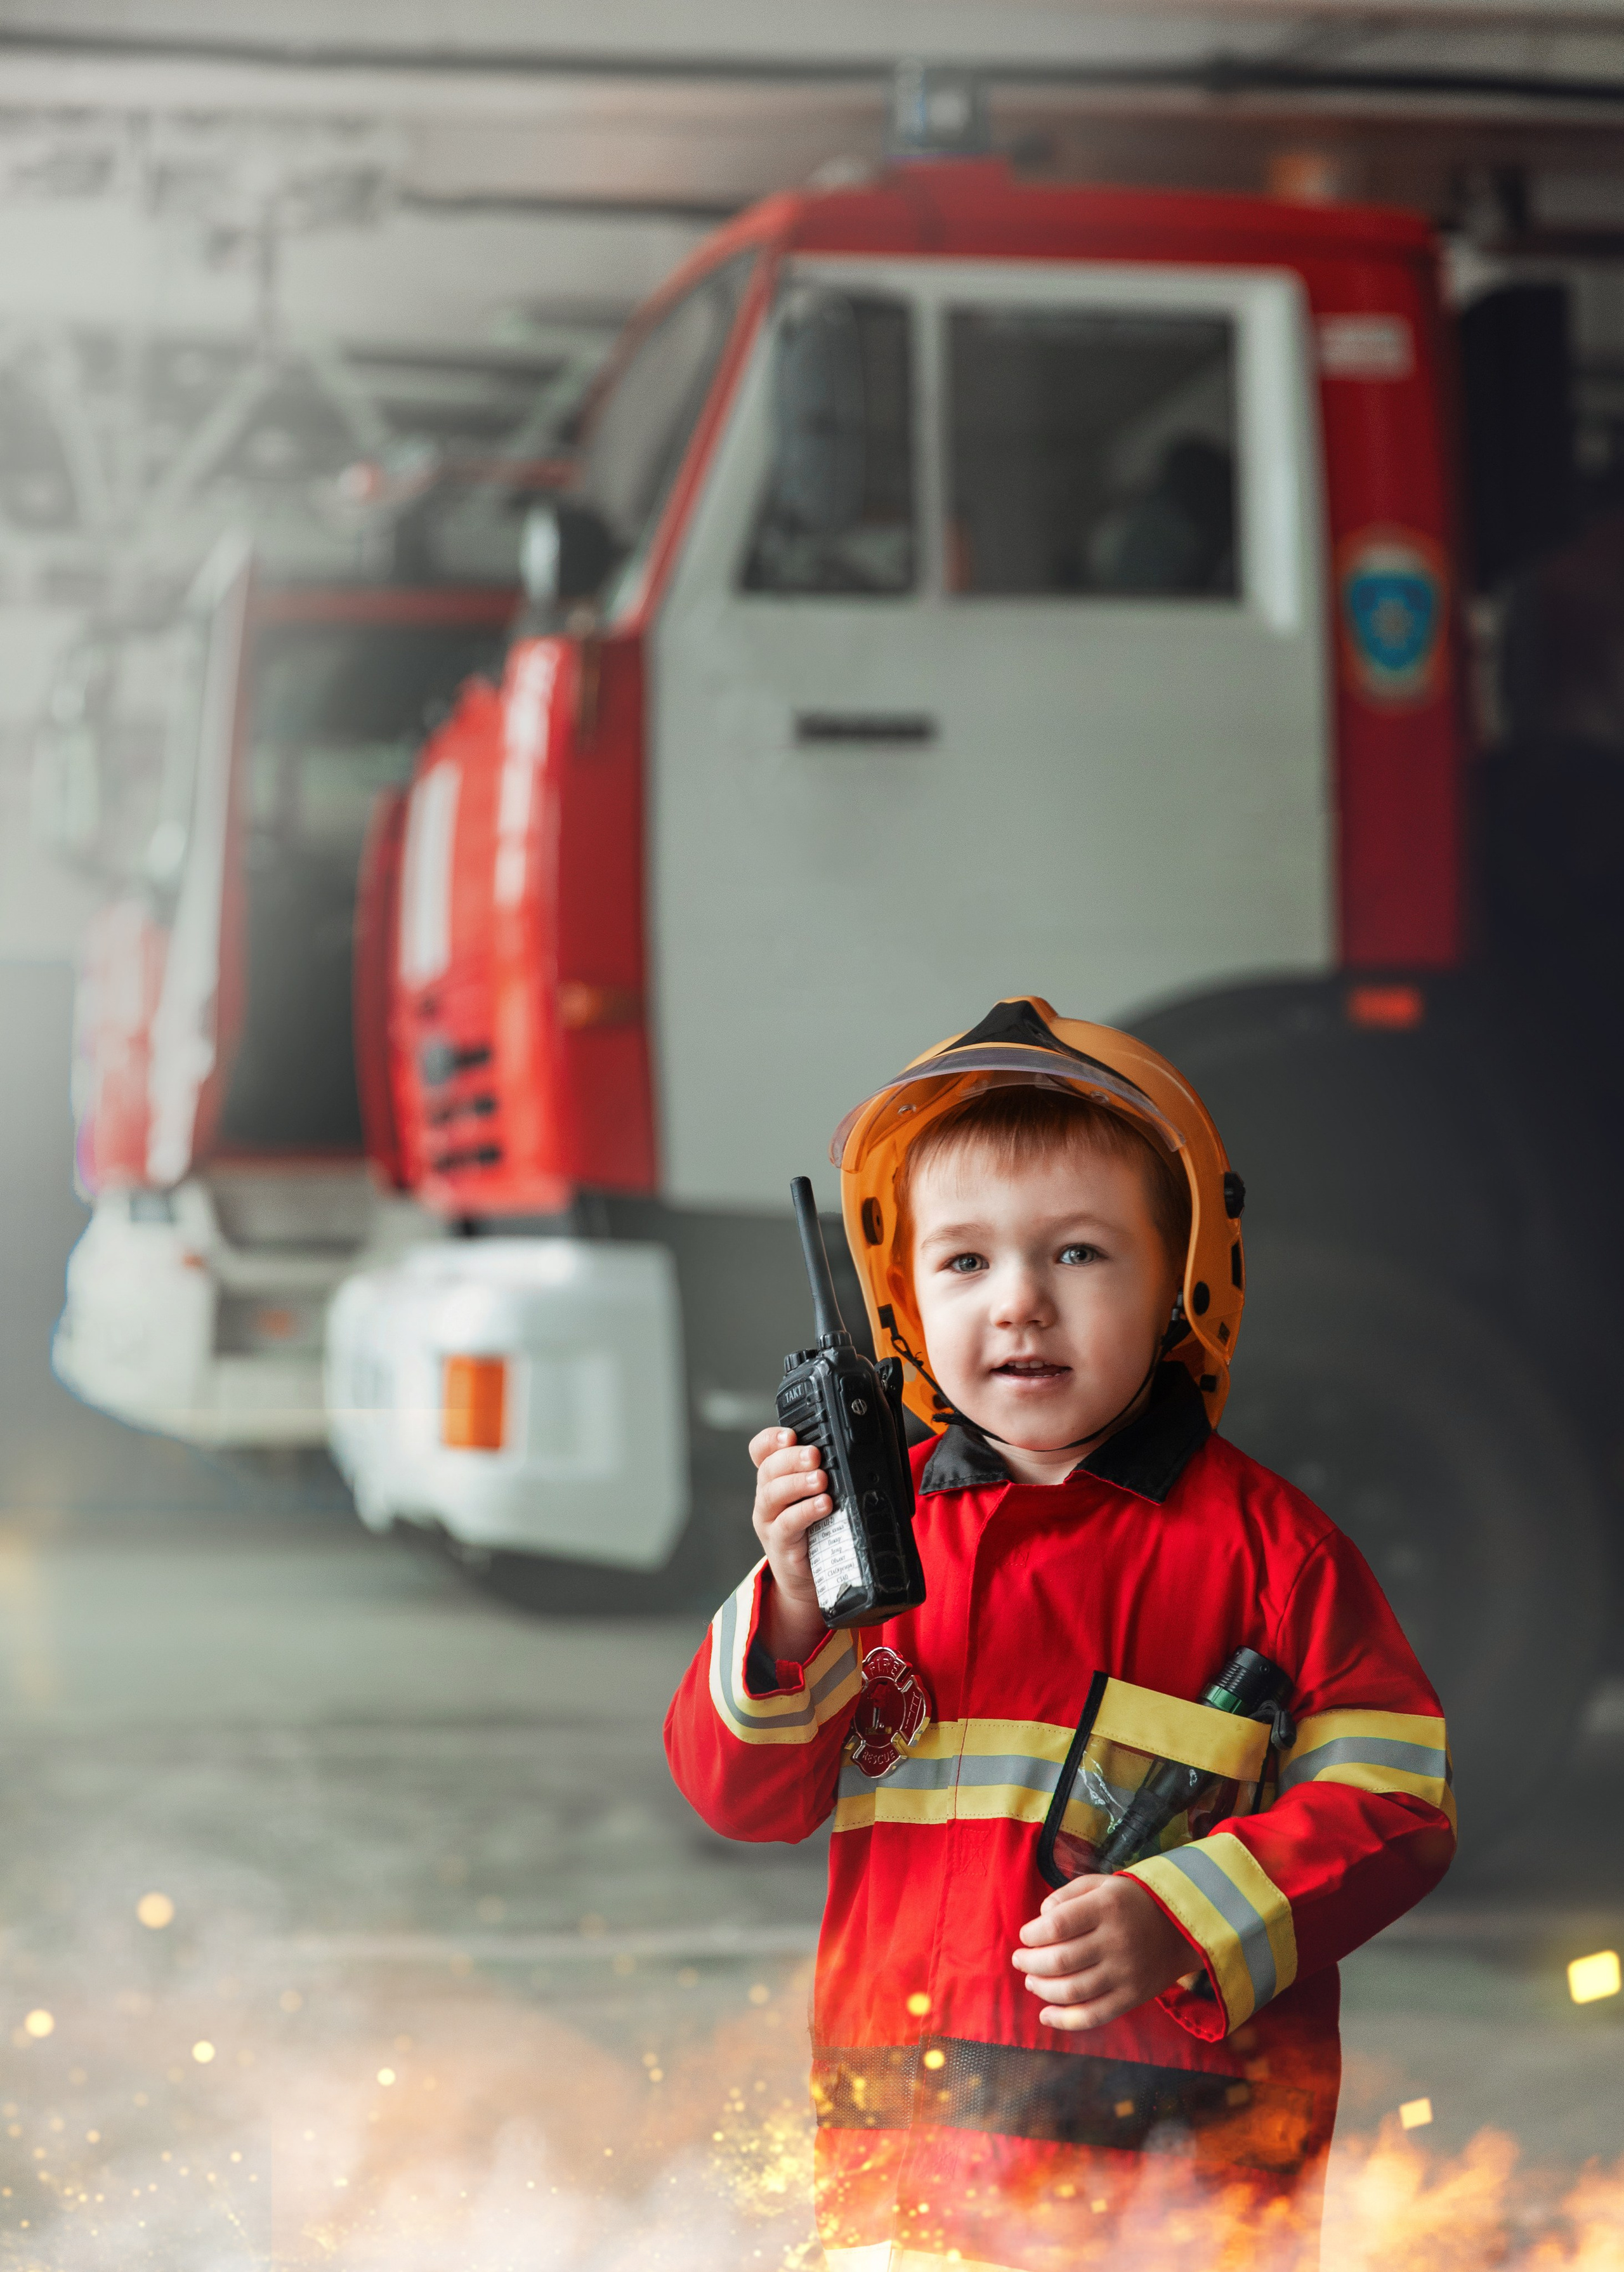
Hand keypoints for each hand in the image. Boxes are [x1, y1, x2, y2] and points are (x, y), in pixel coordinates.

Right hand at [748, 1427, 830, 1661]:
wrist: (809, 1578)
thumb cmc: (818, 1531)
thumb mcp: (819, 1497)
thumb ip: (829, 1475)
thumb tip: (862, 1454)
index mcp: (775, 1479)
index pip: (761, 1451)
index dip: (771, 1439)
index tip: (791, 1434)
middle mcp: (767, 1497)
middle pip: (768, 1468)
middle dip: (791, 1457)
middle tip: (814, 1454)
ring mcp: (769, 1521)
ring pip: (773, 1494)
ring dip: (798, 1482)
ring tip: (821, 1479)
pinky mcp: (779, 1543)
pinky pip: (787, 1524)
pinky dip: (805, 1511)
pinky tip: (823, 1505)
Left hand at [1012, 1871, 1195, 2030]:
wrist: (1181, 1928)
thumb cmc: (1131, 1902)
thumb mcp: (1101, 1884)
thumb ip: (1067, 1895)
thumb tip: (1040, 1918)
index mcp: (1107, 1908)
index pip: (1057, 1925)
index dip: (1032, 1934)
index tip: (1025, 1935)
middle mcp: (1116, 1942)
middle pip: (1060, 1961)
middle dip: (1030, 1962)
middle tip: (1019, 1959)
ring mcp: (1125, 1973)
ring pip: (1072, 1991)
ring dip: (1042, 1989)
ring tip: (1031, 1980)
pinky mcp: (1131, 1998)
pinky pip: (1093, 2015)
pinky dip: (1065, 2020)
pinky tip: (1046, 2015)